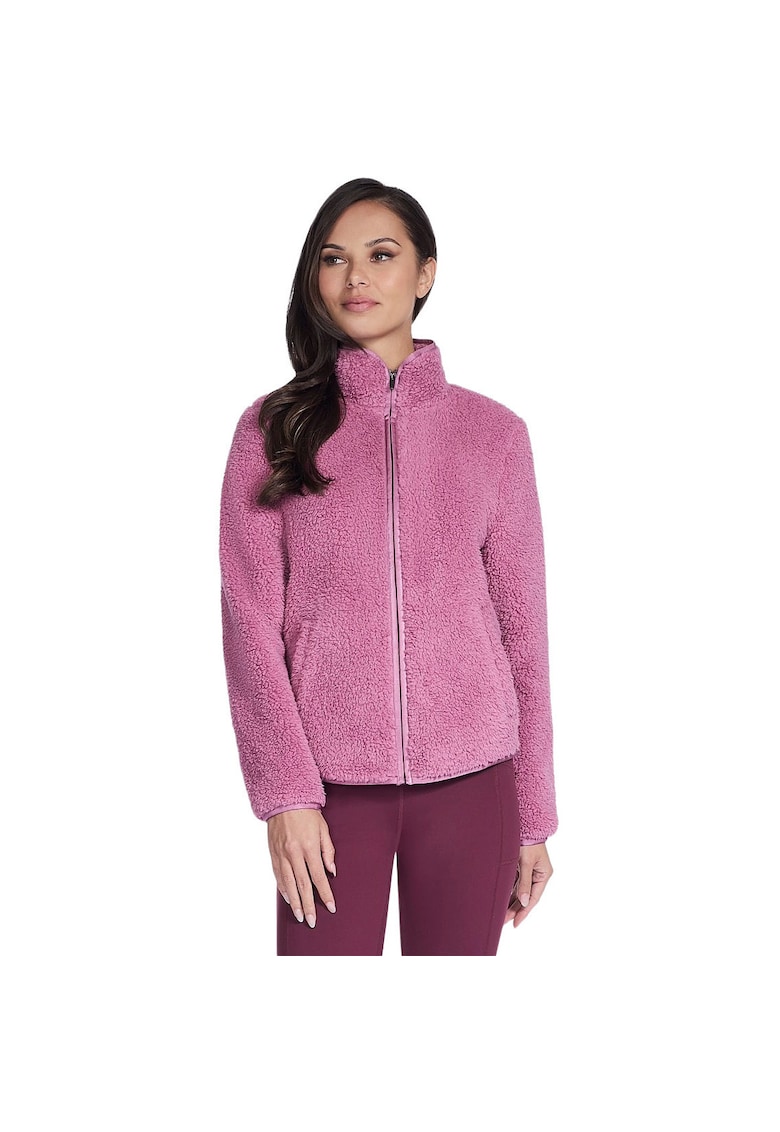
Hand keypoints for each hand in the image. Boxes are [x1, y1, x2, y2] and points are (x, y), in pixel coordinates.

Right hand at [267, 809, 336, 928]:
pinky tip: (288, 899)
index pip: (318, 877)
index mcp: (309, 847)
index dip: (325, 893)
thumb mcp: (323, 829)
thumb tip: (332, 872)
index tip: (331, 906)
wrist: (284, 800)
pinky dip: (283, 889)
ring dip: (294, 902)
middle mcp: (294, 853)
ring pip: (288, 883)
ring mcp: (281, 854)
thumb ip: (328, 851)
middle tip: (312, 921)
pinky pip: (278, 875)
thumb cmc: (307, 813)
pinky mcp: (273, 853)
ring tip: (299, 916)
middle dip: (308, 905)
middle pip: (302, 885)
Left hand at [504, 842, 552, 928]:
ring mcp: (529, 871)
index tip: (515, 923)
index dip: (524, 911)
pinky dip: (509, 892)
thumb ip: (524, 882)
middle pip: (526, 897)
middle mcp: (537, 875)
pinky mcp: (521, 867)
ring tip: (500, 914)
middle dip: (515, 909)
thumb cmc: (527, 841)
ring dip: (511, 902)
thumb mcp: (525, 862)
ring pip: (519, 891)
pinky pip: (515, 884)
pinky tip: (501, 900)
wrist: (525, 825)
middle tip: (503, 921)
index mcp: (543, 875)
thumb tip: (524, 902)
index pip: (534, 898)